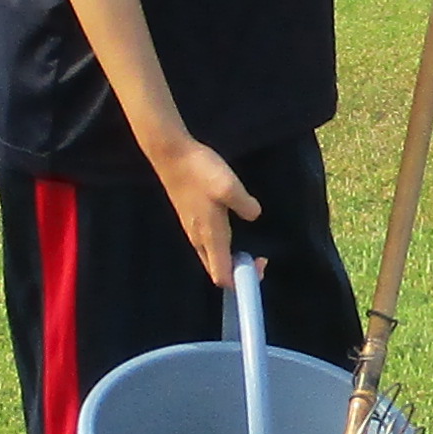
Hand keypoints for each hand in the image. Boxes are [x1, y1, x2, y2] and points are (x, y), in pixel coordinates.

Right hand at [148, 129, 265, 285]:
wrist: (171, 154)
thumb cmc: (200, 171)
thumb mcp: (228, 186)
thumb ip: (245, 204)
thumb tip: (255, 215)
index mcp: (210, 236)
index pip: (223, 277)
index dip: (243, 279)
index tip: (261, 261)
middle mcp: (199, 239)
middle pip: (217, 271)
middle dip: (239, 271)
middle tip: (259, 255)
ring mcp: (192, 230)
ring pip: (212, 258)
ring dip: (231, 259)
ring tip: (249, 244)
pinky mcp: (190, 219)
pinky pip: (208, 245)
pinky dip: (223, 247)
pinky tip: (233, 227)